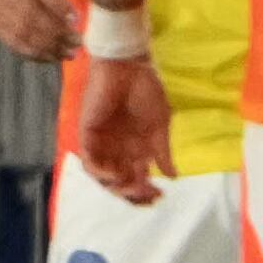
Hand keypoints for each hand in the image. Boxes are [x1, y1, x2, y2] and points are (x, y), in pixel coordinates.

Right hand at [0, 0, 90, 64]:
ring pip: (23, 34)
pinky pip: (15, 45)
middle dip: (57, 33)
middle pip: (31, 16)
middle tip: (77, 41)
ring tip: (69, 53)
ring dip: (48, 47)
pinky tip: (53, 57)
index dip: (58, 7)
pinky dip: (35, 54)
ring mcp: (0, 12)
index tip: (76, 21)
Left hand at [73, 53, 174, 205]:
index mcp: (135, 149)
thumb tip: (174, 176)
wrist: (129, 67)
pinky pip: (89, 161)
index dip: (146, 191)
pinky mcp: (88, 134)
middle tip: (148, 194)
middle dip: (133, 193)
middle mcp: (118, 150)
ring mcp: (103, 143)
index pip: (137, 178)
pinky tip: (114, 174)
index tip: (160, 195)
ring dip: (117, 186)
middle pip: (120, 183)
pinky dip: (100, 171)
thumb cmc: (146, 91)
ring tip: (132, 186)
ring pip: (103, 177)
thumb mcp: (161, 124)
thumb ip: (163, 151)